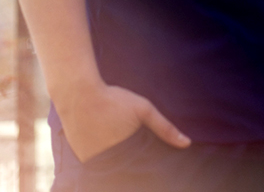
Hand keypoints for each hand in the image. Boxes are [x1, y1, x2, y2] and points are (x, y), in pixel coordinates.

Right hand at [55, 81, 190, 162]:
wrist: (77, 92)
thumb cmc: (112, 99)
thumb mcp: (142, 109)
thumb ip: (164, 128)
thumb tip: (187, 143)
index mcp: (124, 155)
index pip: (137, 173)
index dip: (143, 170)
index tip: (147, 165)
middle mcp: (106, 162)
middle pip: (122, 171)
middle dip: (127, 165)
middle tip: (124, 144)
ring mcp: (90, 161)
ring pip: (107, 167)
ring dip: (111, 161)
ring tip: (111, 140)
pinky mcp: (79, 157)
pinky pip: (93, 162)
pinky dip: (98, 157)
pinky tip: (99, 140)